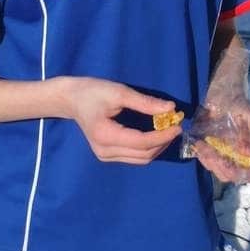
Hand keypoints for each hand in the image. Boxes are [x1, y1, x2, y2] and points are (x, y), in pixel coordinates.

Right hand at [67, 78, 181, 164]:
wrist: (71, 100)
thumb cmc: (93, 92)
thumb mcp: (119, 92)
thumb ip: (145, 102)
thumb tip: (171, 108)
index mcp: (105, 135)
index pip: (141, 142)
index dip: (162, 136)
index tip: (178, 126)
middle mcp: (105, 151)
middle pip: (144, 154)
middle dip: (163, 141)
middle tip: (176, 125)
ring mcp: (105, 156)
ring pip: (141, 159)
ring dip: (158, 147)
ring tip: (168, 130)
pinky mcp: (107, 156)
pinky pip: (134, 157)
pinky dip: (148, 148)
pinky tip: (155, 135)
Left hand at [192, 99, 249, 185]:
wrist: (226, 95)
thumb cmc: (241, 107)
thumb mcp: (249, 118)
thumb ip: (248, 135)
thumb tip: (246, 154)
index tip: (238, 167)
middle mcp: (244, 160)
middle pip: (236, 176)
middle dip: (224, 168)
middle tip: (213, 154)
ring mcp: (229, 159)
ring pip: (221, 172)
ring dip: (211, 162)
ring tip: (203, 146)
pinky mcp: (215, 154)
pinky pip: (209, 163)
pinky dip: (203, 157)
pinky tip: (199, 146)